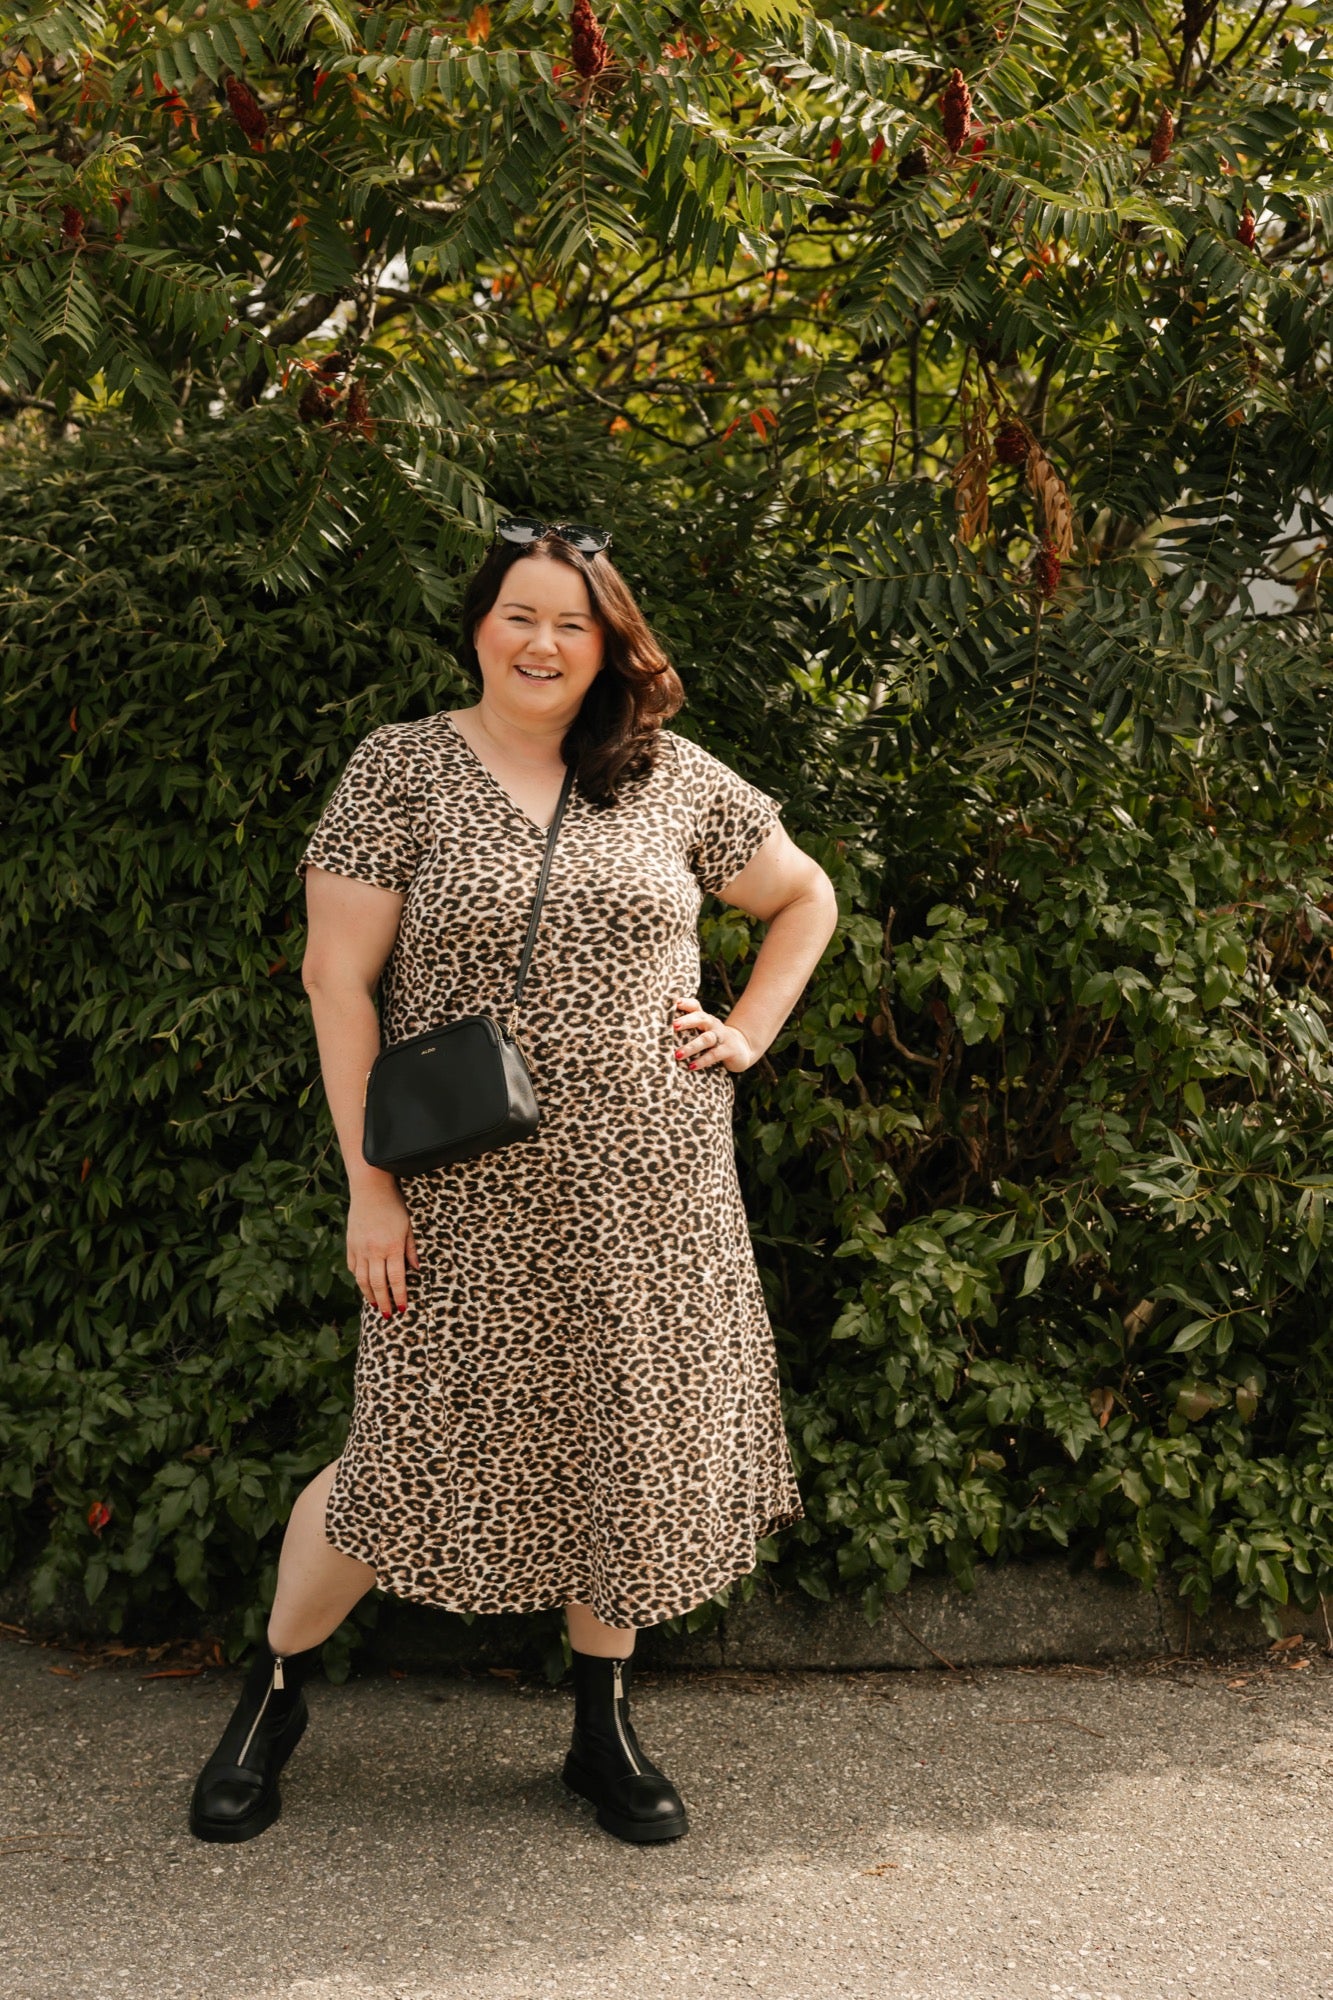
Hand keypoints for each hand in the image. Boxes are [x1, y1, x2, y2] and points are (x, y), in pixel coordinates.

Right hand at [347, 1179, 419, 1317]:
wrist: (370, 1189)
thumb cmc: (394, 1205)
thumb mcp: (408, 1226)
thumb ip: (411, 1249)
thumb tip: (417, 1269)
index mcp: (392, 1246)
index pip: (396, 1279)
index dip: (400, 1296)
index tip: (403, 1308)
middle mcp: (374, 1250)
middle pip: (378, 1284)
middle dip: (384, 1302)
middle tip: (389, 1315)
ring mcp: (360, 1248)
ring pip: (363, 1279)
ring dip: (370, 1295)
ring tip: (376, 1305)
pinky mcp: (350, 1244)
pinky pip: (353, 1267)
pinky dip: (359, 1279)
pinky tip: (365, 1286)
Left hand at [672, 995, 757, 1073]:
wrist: (741, 1049)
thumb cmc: (713, 1040)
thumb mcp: (702, 1032)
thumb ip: (686, 1030)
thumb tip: (659, 1032)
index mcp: (704, 1018)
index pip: (695, 1006)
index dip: (685, 1003)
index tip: (674, 1003)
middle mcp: (712, 1024)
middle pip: (700, 1018)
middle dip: (686, 1021)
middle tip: (673, 1026)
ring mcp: (722, 1036)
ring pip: (706, 1039)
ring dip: (691, 1046)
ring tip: (678, 1055)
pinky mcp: (728, 1050)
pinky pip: (715, 1054)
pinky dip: (703, 1060)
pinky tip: (691, 1066)